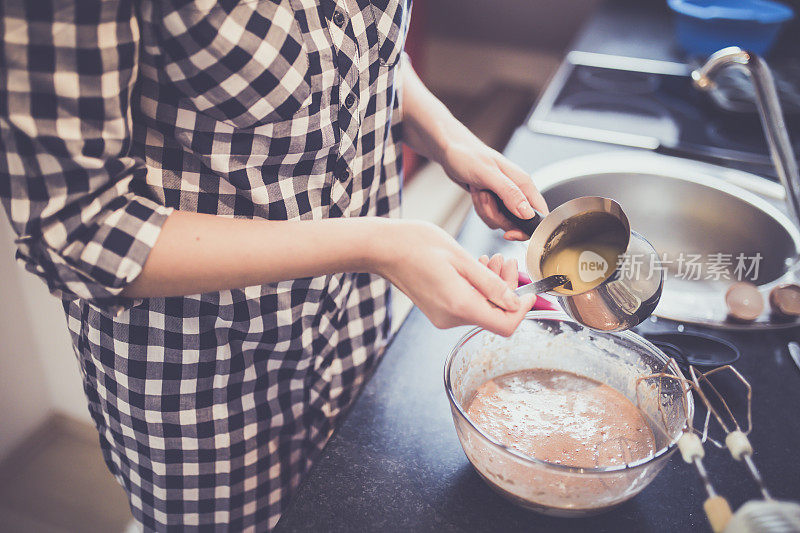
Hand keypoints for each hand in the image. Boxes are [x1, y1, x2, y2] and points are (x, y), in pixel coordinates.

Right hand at [376, 221, 535, 335]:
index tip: (531, 290)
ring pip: (482, 309)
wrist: (383, 248)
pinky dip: (477, 289)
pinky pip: (467, 305)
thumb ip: (491, 283)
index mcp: (460, 305)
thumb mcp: (461, 258)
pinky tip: (476, 268)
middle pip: (494, 315)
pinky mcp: (438, 310)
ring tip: (492, 259)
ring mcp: (443, 316)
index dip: (523, 309)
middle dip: (508, 290)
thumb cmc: (417, 245)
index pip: (505, 324)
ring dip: (493, 287)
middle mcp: (451, 318)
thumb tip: (515, 302)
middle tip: (507, 261)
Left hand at [440, 127, 547, 240]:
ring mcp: (505, 197)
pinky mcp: (494, 201)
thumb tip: (527, 213)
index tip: (509, 232)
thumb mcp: (489, 175)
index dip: (527, 229)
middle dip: (497, 216)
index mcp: (523, 183)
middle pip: (517, 222)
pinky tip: (476, 193)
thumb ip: (510, 193)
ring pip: (501, 221)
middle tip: (486, 198)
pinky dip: (480, 209)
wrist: (451, 150)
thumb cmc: (468, 155)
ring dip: (485, 210)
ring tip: (479, 190)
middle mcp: (517, 191)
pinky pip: (491, 217)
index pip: (539, 214)